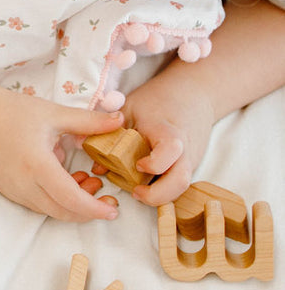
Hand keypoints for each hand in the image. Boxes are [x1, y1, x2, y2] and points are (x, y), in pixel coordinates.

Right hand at [0, 88, 125, 221]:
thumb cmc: (13, 111)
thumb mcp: (54, 113)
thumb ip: (89, 121)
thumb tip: (120, 121)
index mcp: (36, 164)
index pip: (70, 199)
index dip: (94, 209)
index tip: (113, 209)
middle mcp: (23, 183)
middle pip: (62, 212)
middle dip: (88, 211)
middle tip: (105, 196)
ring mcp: (12, 190)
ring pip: (49, 211)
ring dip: (72, 205)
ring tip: (85, 180)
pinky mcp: (7, 191)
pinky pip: (37, 204)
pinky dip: (55, 200)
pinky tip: (64, 180)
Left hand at [122, 74, 215, 206]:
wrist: (194, 94)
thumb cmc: (158, 99)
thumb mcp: (130, 108)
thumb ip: (112, 134)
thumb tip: (95, 165)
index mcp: (168, 131)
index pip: (170, 151)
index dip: (154, 164)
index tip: (138, 165)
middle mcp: (184, 150)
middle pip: (180, 181)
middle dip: (158, 195)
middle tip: (135, 192)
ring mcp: (190, 160)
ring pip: (181, 188)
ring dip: (160, 196)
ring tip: (138, 190)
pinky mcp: (189, 166)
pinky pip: (178, 183)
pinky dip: (163, 188)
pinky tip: (146, 183)